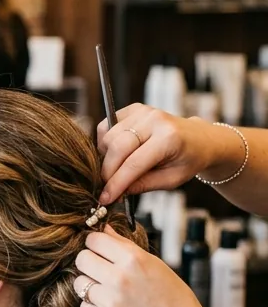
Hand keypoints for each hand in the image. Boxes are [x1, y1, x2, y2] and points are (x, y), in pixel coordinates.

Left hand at [73, 226, 213, 306]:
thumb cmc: (174, 298)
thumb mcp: (154, 264)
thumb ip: (125, 246)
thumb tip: (104, 229)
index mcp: (133, 260)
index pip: (94, 240)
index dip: (95, 243)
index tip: (99, 249)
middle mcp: (119, 279)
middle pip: (82, 259)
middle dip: (89, 262)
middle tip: (101, 270)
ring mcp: (110, 303)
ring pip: (79, 283)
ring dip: (90, 286)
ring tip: (109, 291)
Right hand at [97, 104, 229, 203]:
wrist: (200, 139)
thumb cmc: (188, 160)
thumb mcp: (172, 180)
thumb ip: (143, 185)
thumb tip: (116, 191)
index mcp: (169, 138)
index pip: (134, 163)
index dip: (116, 183)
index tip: (106, 197)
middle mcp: (154, 120)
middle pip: (117, 147)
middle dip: (107, 171)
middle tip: (107, 187)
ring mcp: (143, 111)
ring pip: (108, 136)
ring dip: (106, 157)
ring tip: (116, 169)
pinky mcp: (134, 108)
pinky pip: (107, 126)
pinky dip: (105, 142)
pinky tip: (116, 153)